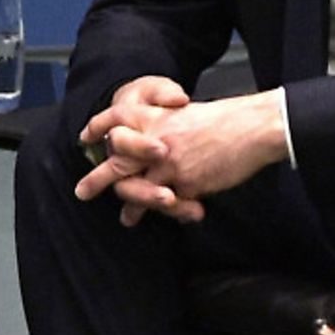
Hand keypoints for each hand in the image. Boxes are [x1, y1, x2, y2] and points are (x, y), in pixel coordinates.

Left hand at [77, 87, 287, 225]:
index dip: (98, 127)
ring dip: (130, 205)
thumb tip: (152, 151)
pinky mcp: (185, 182)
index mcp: (155, 117)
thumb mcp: (185, 115)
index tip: (85, 138)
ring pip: (136, 188)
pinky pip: (168, 203)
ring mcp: (168, 162)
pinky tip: (170, 218)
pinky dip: (168, 213)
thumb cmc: (224, 121)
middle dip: (97, 179)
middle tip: (82, 192)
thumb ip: (163, 130)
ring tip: (126, 219)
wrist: (252, 128)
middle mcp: (155, 139)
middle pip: (116, 159)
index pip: (116, 118)